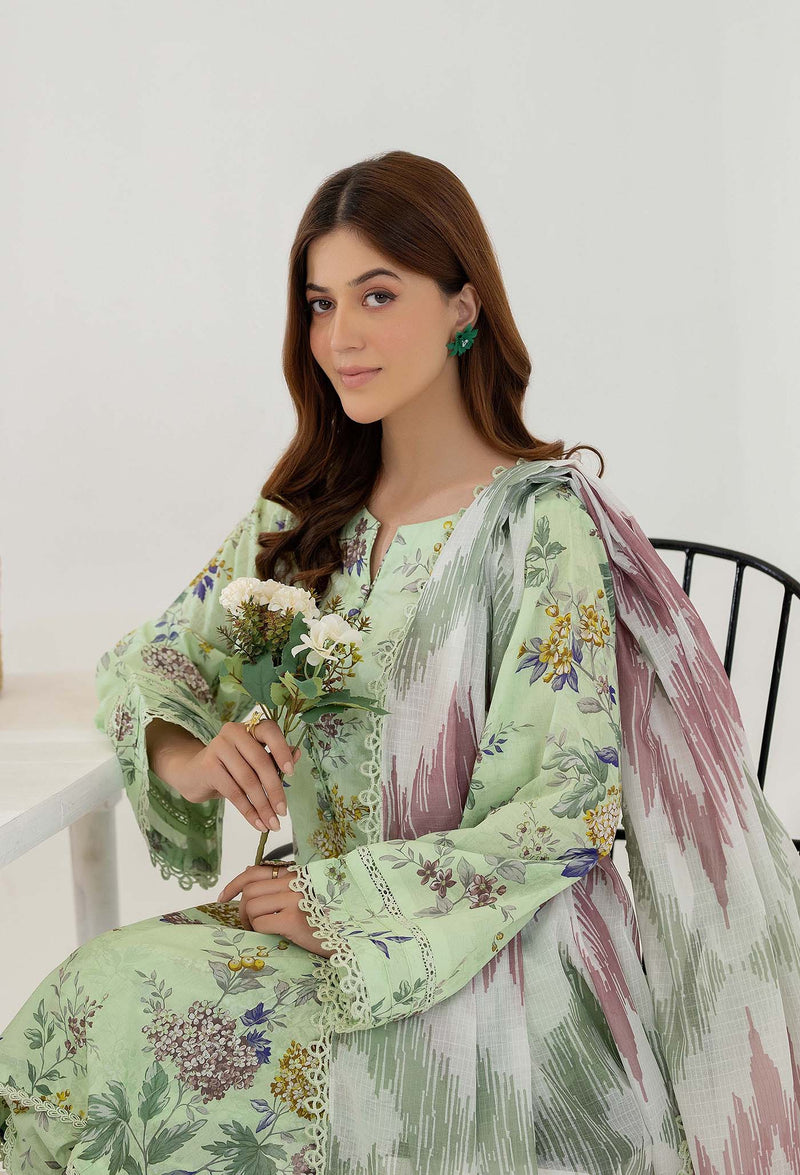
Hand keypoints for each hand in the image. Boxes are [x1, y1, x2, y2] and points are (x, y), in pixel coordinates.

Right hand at [171, 719, 301, 833]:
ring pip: (248, 780)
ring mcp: (218, 747)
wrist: (193, 774)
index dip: (282, 750)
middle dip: (274, 790)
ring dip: (262, 806)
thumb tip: (297, 754)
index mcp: (248, 727)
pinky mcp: (208, 766)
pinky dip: (248, 811)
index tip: (291, 773)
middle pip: (260, 762)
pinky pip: (234, 792)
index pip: (269, 730)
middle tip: (283, 812)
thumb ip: (274, 757)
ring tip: (272, 823)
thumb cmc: (229, 767)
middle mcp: (233, 732)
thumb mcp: (252, 761)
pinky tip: (257, 823)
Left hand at [217, 863, 334, 958]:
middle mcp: (295, 882)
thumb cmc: (322, 919)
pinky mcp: (292, 920)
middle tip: (246, 923)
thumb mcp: (302, 896)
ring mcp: (294, 899)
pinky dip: (258, 931)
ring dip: (249, 922)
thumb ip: (278, 885)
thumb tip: (245, 875)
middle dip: (241, 909)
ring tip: (259, 931)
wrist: (346, 939)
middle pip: (249, 891)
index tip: (222, 897)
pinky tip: (271, 935)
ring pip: (252, 906)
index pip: (255, 871)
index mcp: (295, 874)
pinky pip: (260, 923)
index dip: (234, 884)